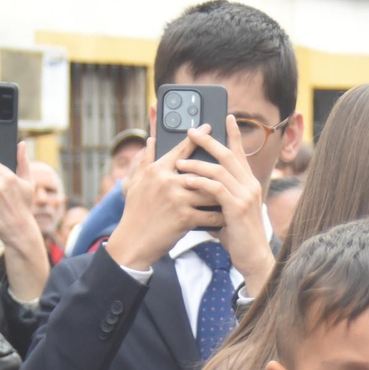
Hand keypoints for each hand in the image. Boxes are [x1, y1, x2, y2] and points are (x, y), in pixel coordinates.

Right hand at [105, 130, 222, 270]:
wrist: (134, 241)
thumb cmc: (135, 212)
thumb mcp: (135, 183)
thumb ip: (145, 160)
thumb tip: (151, 140)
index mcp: (156, 170)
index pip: (181, 149)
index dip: (197, 137)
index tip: (209, 128)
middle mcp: (167, 182)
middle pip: (201, 170)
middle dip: (217, 171)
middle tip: (231, 167)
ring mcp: (177, 199)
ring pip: (210, 191)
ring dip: (223, 194)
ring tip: (234, 194)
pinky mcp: (185, 218)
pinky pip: (210, 214)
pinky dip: (220, 216)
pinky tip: (228, 216)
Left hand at [178, 118, 274, 294]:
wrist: (252, 258)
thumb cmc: (237, 237)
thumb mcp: (226, 211)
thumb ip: (216, 197)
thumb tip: (195, 187)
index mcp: (248, 183)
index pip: (240, 153)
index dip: (233, 134)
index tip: (226, 116)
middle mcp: (250, 185)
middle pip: (227, 155)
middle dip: (208, 141)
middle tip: (191, 131)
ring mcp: (245, 196)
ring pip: (220, 170)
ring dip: (197, 164)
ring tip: (179, 162)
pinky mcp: (238, 208)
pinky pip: (216, 189)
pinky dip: (200, 182)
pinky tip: (186, 180)